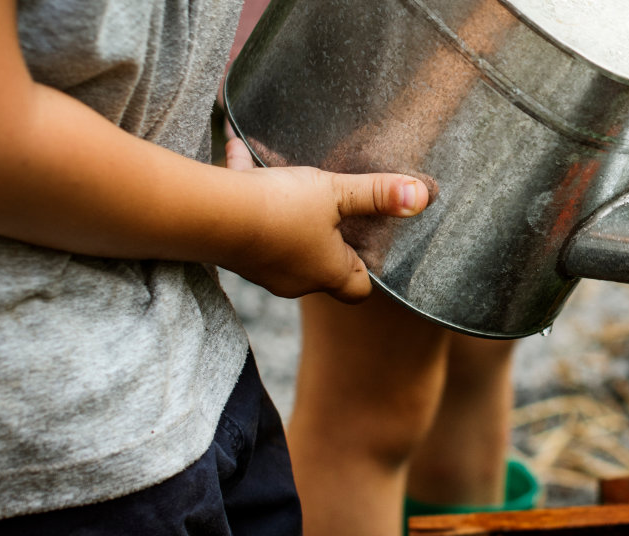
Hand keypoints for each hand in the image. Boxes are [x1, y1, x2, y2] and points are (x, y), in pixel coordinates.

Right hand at [222, 136, 428, 302]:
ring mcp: (262, 267)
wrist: (206, 215)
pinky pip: (250, 219)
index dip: (369, 269)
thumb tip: (422, 196)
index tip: (372, 244)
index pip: (359, 289)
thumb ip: (378, 194)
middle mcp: (295, 279)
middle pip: (324, 266)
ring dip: (290, 212)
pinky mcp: (234, 249)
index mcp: (327, 272)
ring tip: (293, 180)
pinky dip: (251, 191)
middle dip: (331, 237)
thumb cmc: (279, 209)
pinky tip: (243, 152)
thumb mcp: (337, 193)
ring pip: (284, 240)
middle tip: (339, 209)